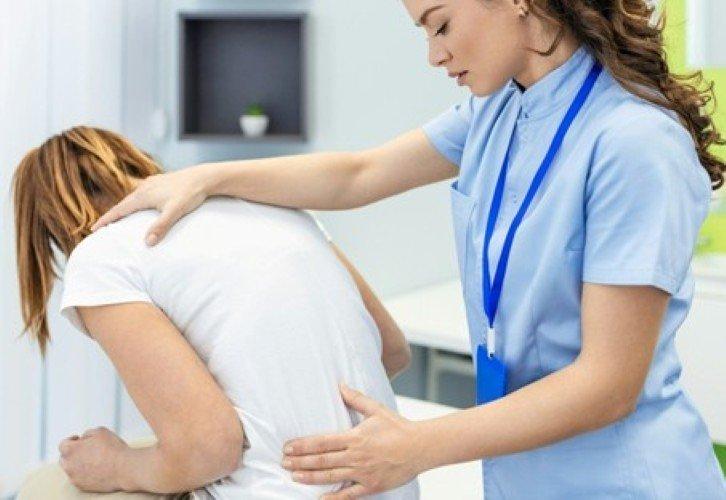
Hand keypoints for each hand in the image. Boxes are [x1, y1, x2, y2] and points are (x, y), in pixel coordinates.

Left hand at [58, 427, 128, 492]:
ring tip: (93, 459)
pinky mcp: (82, 486)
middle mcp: (69, 465)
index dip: (71, 440)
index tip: (78, 439)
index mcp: (70, 450)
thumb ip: (87, 433)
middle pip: (64, 458)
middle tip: (86, 449)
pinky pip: (79, 478)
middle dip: (73, 453)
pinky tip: (97, 469)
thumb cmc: (113, 449)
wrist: (124, 468)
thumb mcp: (100, 431)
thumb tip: (83, 438)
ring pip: (71, 469)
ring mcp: (74, 477)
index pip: (63, 444)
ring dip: (78, 464)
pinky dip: (85, 474)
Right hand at [91, 166, 211, 244]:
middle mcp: (144, 187)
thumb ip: (161, 226)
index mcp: (143, 195)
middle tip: (102, 227)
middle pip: (123, 203)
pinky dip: (137, 201)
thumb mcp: (175, 212)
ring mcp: (152, 182)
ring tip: (120, 217)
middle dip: (113, 215)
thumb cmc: (190, 194)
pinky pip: (143, 193)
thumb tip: (148, 243)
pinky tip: (142, 204)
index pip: (119, 210)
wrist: (203, 177)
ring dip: (125, 207)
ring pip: (133, 197)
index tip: (93, 229)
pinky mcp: (161, 181)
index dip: (105, 220)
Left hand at [282, 384, 425, 498]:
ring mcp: (363, 473)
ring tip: (293, 476)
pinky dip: (333, 498)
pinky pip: (348, 495)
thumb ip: (355, 399)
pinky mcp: (371, 486)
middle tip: (283, 462)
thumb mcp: (376, 409)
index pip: (322, 442)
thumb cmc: (398, 427)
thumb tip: (340, 384)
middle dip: (300, 461)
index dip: (303, 445)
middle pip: (322, 460)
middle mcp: (356, 456)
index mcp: (355, 437)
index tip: (288, 446)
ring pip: (331, 477)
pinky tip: (318, 499)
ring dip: (310, 477)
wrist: (421, 447)